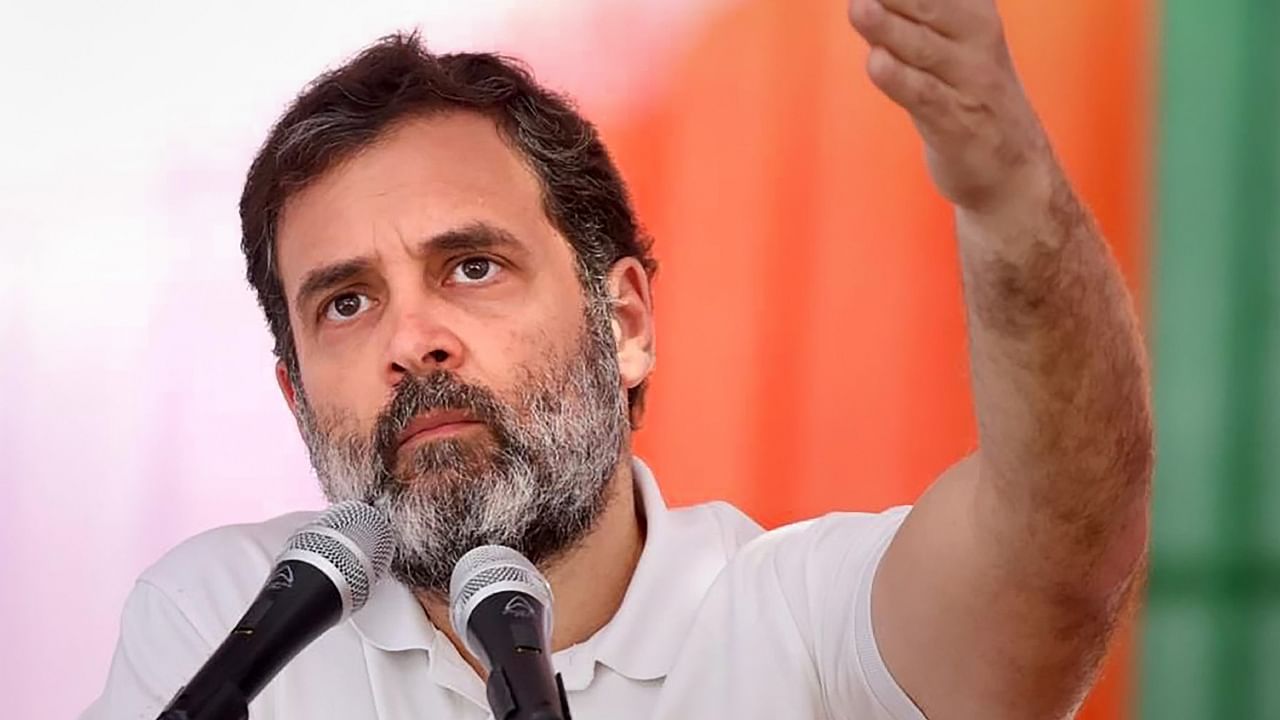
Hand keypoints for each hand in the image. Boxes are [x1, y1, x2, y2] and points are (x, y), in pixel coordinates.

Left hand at [848, 0, 1056, 215]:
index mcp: (974, 13)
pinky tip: (876, 63)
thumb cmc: (969, 94)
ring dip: (890, 28)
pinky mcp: (957, 124)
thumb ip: (917, 11)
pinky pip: (926, 97)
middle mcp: (976, 42)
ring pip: (924, 49)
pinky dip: (901, 80)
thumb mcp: (953, 40)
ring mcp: (968, 84)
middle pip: (929, 5)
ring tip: (859, 6)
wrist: (1016, 169)